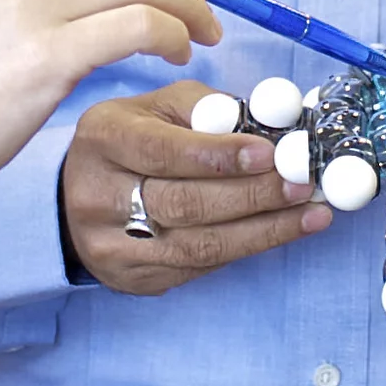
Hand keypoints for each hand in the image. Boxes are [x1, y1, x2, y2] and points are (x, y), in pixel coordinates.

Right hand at [61, 79, 331, 294]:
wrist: (74, 199)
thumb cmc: (130, 142)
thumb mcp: (155, 108)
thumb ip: (207, 109)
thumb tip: (271, 122)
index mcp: (104, 140)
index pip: (163, 152)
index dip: (219, 156)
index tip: (269, 153)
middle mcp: (99, 196)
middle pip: (184, 203)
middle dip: (253, 195)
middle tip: (303, 183)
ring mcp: (113, 246)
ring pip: (198, 245)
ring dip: (264, 230)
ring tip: (311, 213)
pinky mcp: (134, 278)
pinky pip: (199, 267)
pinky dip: (247, 247)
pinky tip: (282, 232)